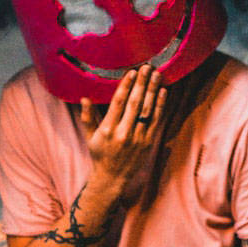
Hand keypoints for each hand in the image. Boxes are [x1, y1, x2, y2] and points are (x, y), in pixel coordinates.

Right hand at [79, 65, 167, 205]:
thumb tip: (84, 98)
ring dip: (153, 91)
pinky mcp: (149, 142)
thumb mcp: (90, 137)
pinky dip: (160, 105)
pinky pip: (156, 120)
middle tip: (148, 68)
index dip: (126, 86)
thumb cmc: (100, 155)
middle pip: (135, 103)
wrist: (113, 178)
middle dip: (142, 84)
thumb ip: (88, 117)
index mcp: (108, 129)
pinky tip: (163, 92)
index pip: (118, 103)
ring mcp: (138, 138)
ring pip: (147, 110)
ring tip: (157, 75)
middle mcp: (123, 133)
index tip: (132, 72)